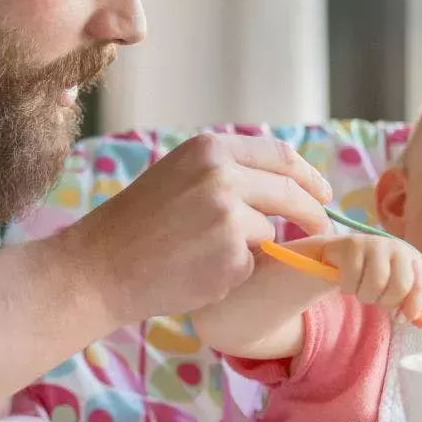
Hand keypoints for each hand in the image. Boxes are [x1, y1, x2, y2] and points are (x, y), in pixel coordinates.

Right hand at [60, 133, 332, 323]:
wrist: (100, 267)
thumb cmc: (134, 227)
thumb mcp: (177, 176)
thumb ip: (223, 172)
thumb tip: (279, 182)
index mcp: (209, 148)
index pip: (280, 155)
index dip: (307, 175)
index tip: (321, 192)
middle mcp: (223, 174)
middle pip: (290, 191)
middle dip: (312, 212)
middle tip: (321, 228)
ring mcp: (230, 214)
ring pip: (270, 231)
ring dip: (255, 248)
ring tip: (208, 257)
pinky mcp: (232, 254)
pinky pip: (253, 264)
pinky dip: (235, 272)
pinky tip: (198, 273)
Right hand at [313, 234, 421, 321]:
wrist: (339, 253)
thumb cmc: (370, 273)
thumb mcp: (393, 286)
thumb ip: (408, 302)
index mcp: (412, 258)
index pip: (421, 286)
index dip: (412, 307)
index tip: (400, 319)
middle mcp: (398, 248)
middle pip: (400, 285)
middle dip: (386, 302)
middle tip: (376, 301)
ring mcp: (376, 244)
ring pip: (376, 284)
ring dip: (365, 296)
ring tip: (360, 291)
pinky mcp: (353, 245)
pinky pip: (353, 278)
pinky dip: (348, 288)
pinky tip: (347, 283)